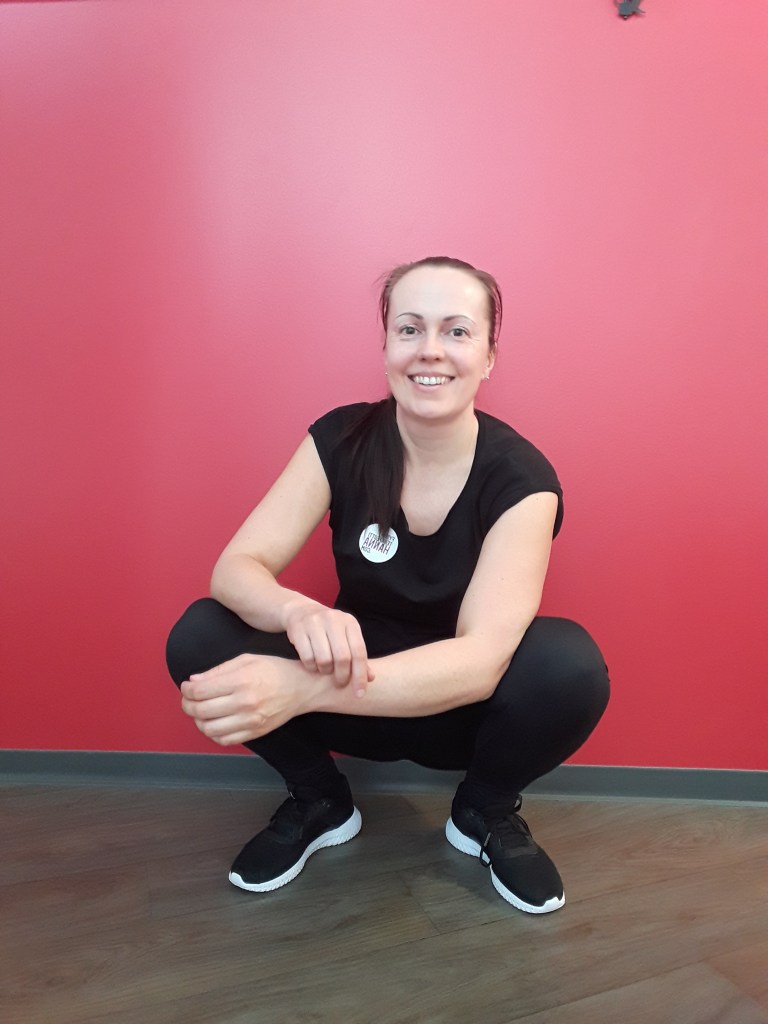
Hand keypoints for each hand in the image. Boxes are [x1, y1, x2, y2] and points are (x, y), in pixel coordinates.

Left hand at [180, 654, 310, 744]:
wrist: (301, 688)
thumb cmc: (275, 670)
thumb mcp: (246, 659)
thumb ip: (218, 670)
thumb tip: (194, 681)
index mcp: (241, 680)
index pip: (200, 691)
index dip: (187, 690)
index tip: (187, 687)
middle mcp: (244, 702)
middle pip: (200, 710)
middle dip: (187, 705)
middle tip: (188, 700)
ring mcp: (250, 720)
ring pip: (209, 729)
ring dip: (198, 721)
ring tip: (200, 712)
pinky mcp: (255, 732)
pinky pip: (224, 740)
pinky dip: (213, 734)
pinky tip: (215, 723)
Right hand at [283, 599, 373, 694]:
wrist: (302, 612)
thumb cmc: (330, 631)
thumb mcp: (346, 638)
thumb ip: (357, 657)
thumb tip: (371, 678)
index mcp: (350, 622)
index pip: (359, 652)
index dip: (360, 675)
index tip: (359, 694)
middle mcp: (334, 619)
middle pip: (342, 657)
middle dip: (342, 676)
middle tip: (340, 683)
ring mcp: (315, 622)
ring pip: (324, 659)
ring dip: (325, 672)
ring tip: (325, 670)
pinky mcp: (298, 629)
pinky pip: (307, 657)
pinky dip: (311, 667)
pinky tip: (313, 665)